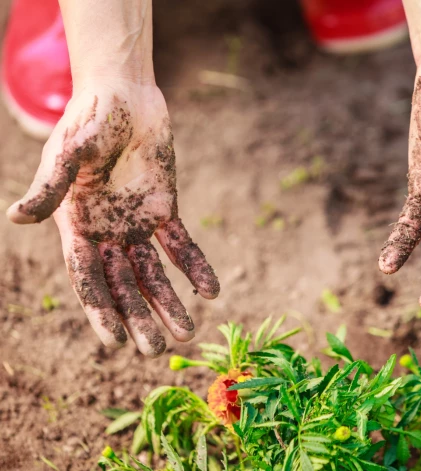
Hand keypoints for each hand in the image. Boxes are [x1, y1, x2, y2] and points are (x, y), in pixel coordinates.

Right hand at [7, 82, 219, 355]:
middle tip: (158, 350)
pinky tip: (211, 292)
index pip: (88, 278)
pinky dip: (194, 268)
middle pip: (123, 286)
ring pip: (153, 274)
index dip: (101, 309)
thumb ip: (50, 187)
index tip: (116, 342)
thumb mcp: (68, 153)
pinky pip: (181, 246)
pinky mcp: (163, 211)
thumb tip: (17, 217)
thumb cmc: (89, 121)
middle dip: (139, 318)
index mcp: (76, 227)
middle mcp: (106, 233)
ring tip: (187, 333)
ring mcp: (136, 224)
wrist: (125, 96)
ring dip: (169, 303)